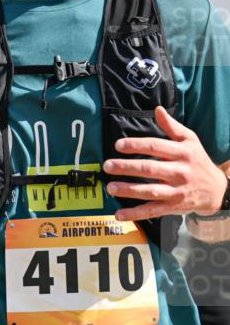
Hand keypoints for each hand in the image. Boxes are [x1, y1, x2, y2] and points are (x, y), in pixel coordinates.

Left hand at [104, 106, 226, 220]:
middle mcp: (179, 171)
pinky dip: (135, 214)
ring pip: (150, 190)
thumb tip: (157, 110)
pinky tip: (119, 214)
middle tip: (107, 166)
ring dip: (128, 190)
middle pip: (150, 168)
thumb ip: (172, 127)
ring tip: (110, 187)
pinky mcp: (173, 207)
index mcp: (182, 153)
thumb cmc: (198, 162)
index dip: (136, 145)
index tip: (118, 145)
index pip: (156, 146)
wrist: (216, 189)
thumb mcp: (190, 141)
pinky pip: (152, 211)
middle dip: (127, 167)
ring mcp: (176, 191)